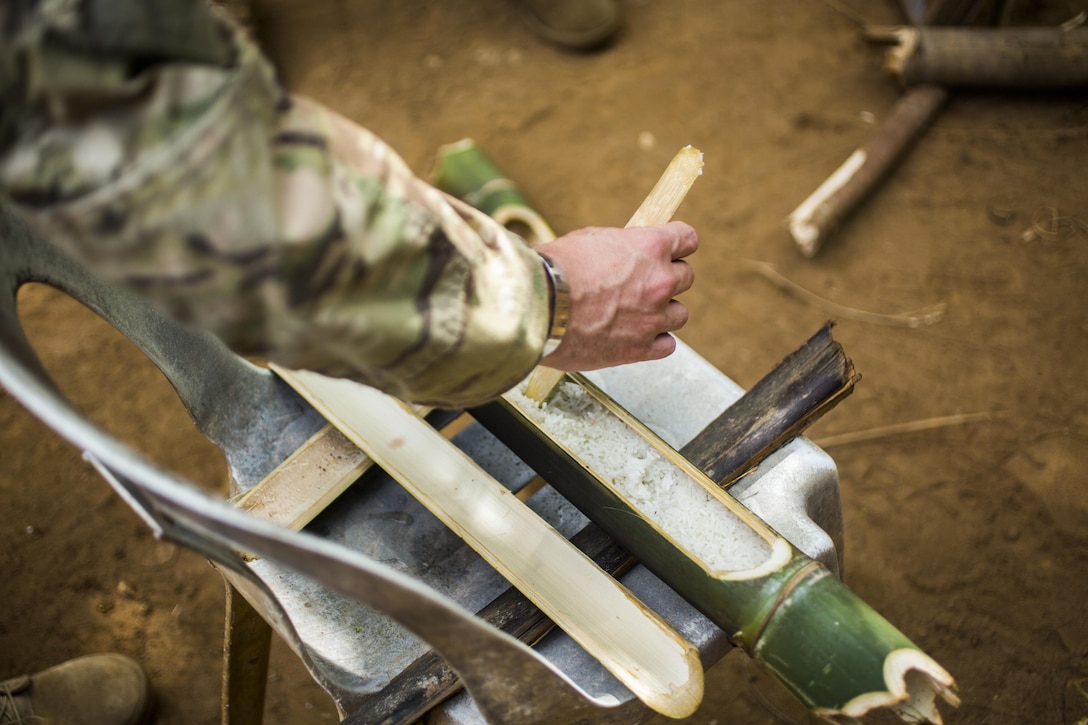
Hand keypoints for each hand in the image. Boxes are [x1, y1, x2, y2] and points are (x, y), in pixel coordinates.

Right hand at [535, 221, 697, 370]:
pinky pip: (667, 345)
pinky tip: (635, 335)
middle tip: (643, 284)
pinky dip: (655, 341)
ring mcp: (653, 317)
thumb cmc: (556, 270)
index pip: (688, 239)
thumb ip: (622, 247)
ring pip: (680, 314)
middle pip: (686, 277)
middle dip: (667, 278)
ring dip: (663, 312)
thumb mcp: (591, 240)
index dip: (678, 244)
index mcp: (650, 247)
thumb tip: (629, 253)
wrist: (538, 306)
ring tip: (635, 313)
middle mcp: (659, 281)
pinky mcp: (641, 349)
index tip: (672, 250)